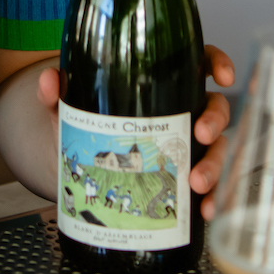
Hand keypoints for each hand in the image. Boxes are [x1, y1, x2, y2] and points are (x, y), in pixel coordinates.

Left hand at [36, 43, 235, 218]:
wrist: (77, 171)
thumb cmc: (84, 128)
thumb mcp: (68, 110)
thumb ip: (57, 94)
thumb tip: (50, 80)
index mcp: (162, 84)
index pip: (199, 63)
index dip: (218, 63)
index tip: (222, 76)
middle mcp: (182, 111)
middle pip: (215, 107)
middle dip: (215, 121)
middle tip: (200, 134)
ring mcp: (186, 145)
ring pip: (218, 148)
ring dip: (215, 165)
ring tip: (197, 182)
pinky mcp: (185, 176)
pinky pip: (210, 185)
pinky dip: (212, 198)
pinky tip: (205, 210)